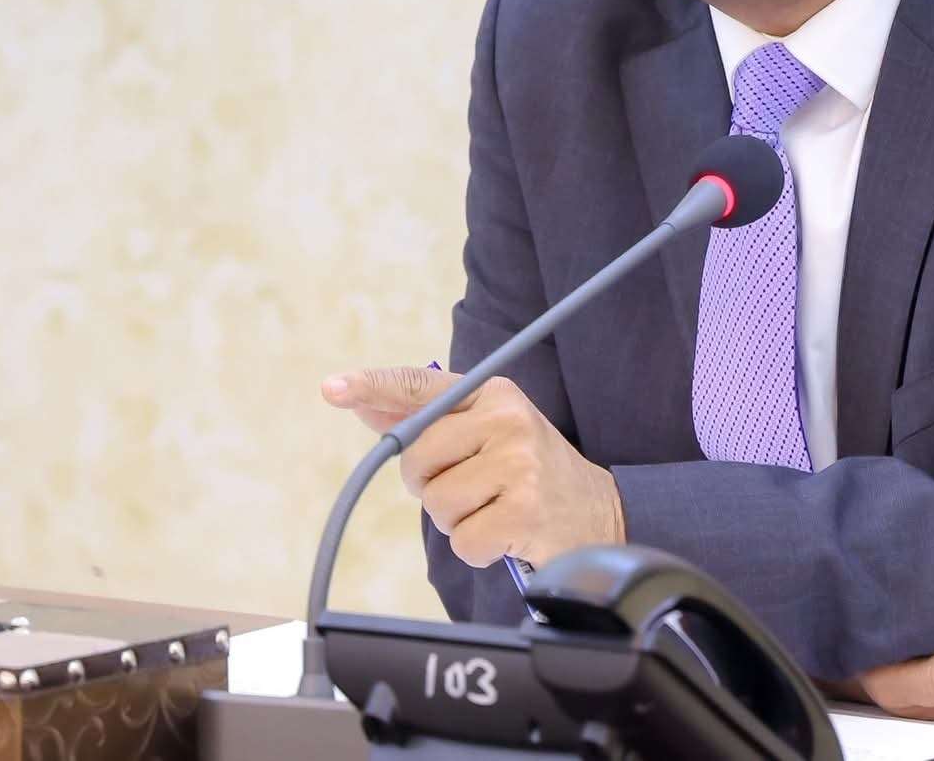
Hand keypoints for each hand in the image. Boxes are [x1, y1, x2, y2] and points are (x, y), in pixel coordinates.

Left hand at [322, 367, 624, 567]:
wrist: (600, 513)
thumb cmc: (528, 472)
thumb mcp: (487, 434)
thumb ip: (429, 421)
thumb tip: (365, 408)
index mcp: (494, 393)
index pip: (420, 386)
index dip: (372, 386)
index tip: (333, 388)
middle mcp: (507, 419)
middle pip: (417, 458)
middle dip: (431, 485)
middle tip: (474, 489)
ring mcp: (518, 463)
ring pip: (436, 503)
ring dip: (457, 521)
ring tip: (494, 510)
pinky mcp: (523, 510)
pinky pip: (461, 540)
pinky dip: (477, 549)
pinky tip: (507, 535)